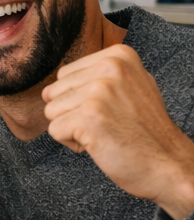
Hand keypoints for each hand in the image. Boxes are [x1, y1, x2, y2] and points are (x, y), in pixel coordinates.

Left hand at [42, 44, 193, 219]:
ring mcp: (99, 90)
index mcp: (118, 55)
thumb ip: (98, 77)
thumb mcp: (131, 86)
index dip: (80, 99)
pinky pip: (54, 130)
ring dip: (72, 128)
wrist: (167, 163)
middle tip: (108, 123)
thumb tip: (54, 85)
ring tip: (104, 132)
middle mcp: (109, 67)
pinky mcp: (89, 115)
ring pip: (51, 111)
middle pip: (54, 92)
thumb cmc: (145, 130)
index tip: (111, 109)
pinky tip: (100, 143)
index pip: (64, 76)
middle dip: (73, 113)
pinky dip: (72, 143)